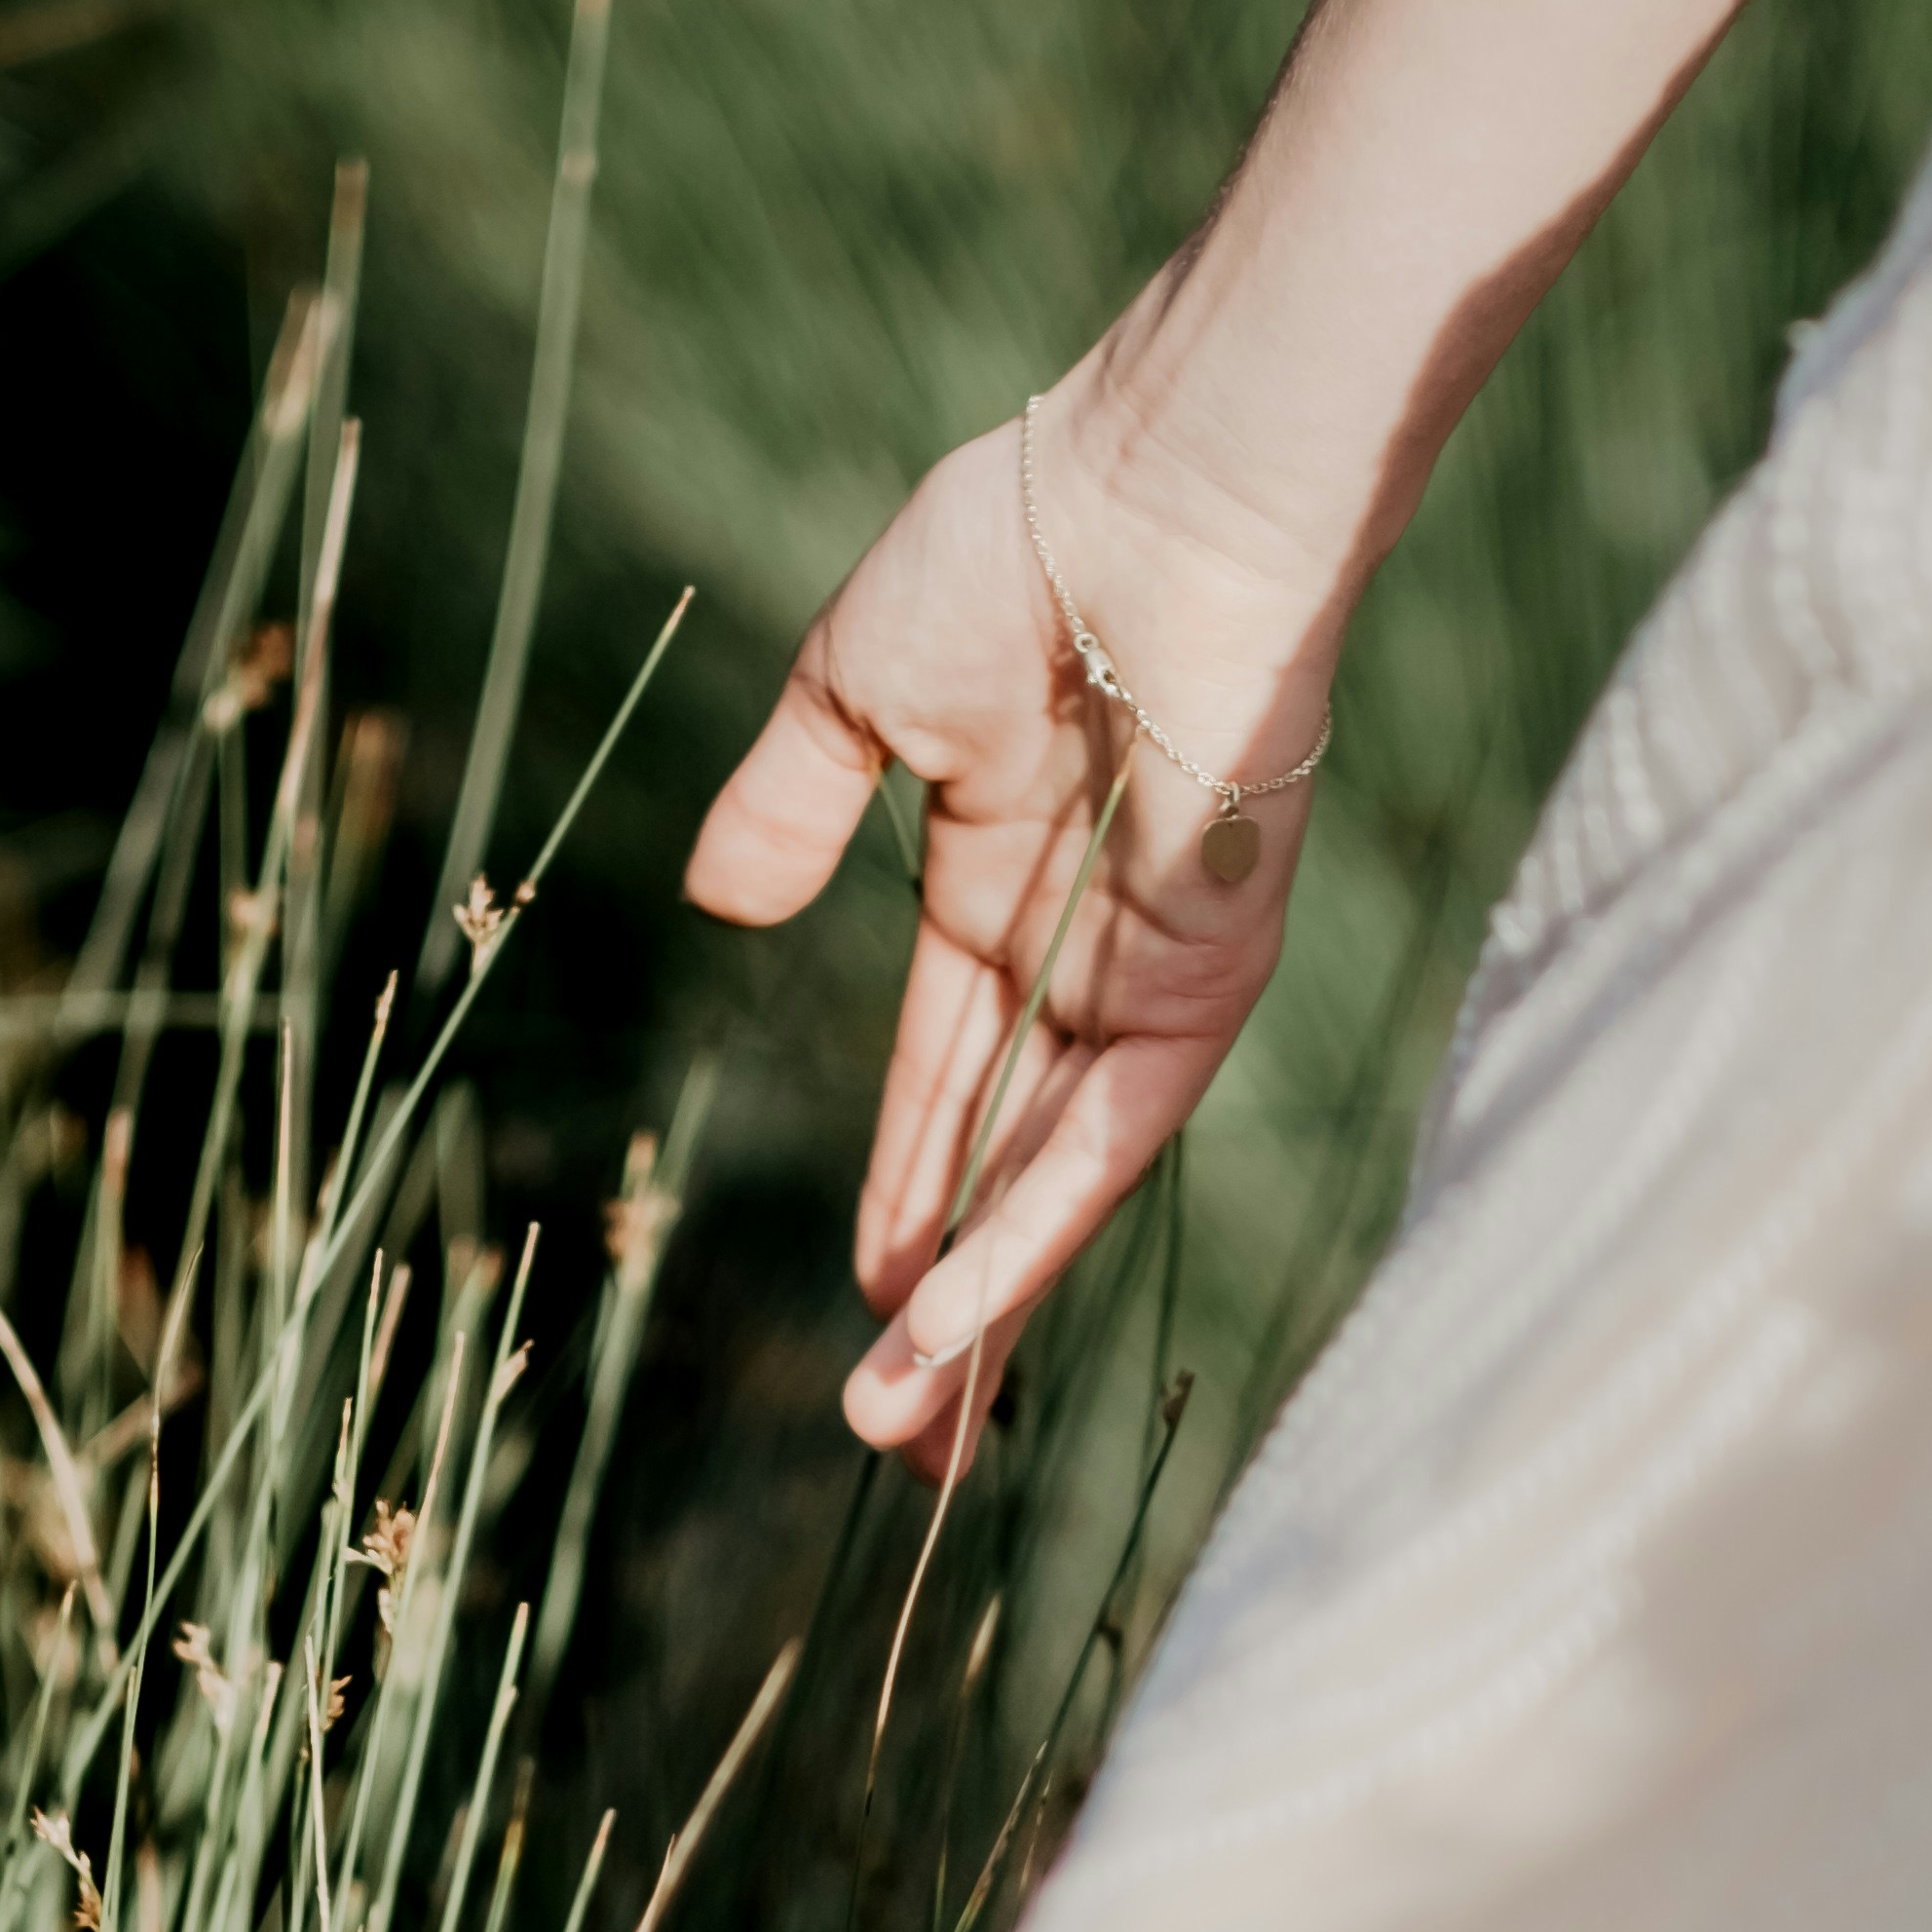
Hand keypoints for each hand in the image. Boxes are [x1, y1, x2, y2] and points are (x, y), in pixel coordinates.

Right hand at [686, 373, 1344, 1474]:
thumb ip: (791, 807)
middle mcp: (1085, 954)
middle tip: (902, 1443)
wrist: (1157, 488)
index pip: (946, 1081)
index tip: (863, 1300)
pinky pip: (1112, 1133)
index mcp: (1001, 888)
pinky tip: (963, 1312)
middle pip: (1009, 1166)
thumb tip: (720, 910)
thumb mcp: (854, 695)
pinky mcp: (1211, 973)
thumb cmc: (1017, 547)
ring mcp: (1154, 971)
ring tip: (911, 1433)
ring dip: (981, 1307)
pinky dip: (1036, 1227)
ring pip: (1058, 1179)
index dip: (903, 1193)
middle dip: (954, 1306)